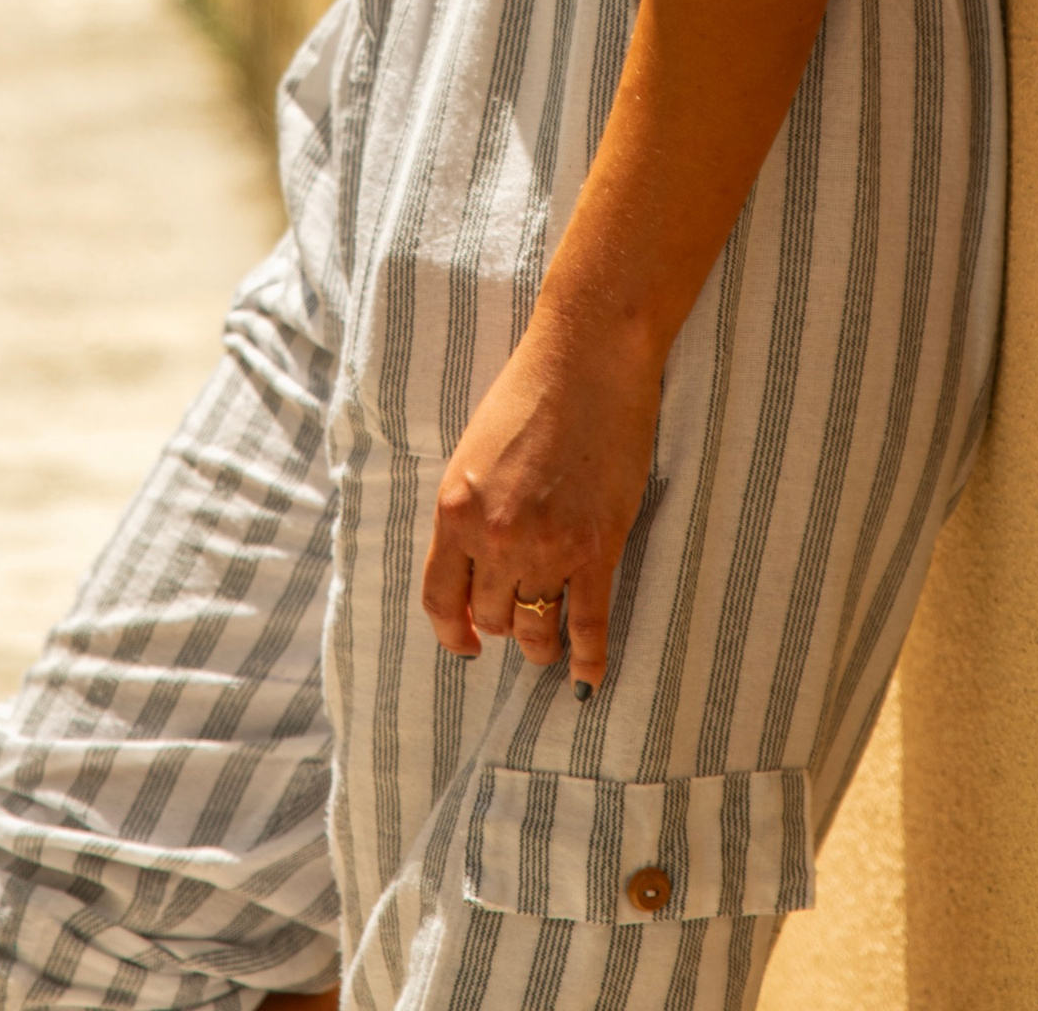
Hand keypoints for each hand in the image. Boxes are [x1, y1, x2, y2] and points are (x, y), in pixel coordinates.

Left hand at [419, 312, 662, 689]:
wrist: (587, 360)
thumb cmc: (528, 393)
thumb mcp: (473, 453)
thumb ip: (469, 511)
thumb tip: (473, 567)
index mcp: (455, 510)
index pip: (441, 599)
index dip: (452, 632)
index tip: (464, 644)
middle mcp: (496, 537)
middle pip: (492, 617)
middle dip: (502, 624)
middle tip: (516, 619)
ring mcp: (548, 547)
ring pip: (535, 630)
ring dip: (539, 644)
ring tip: (546, 645)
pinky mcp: (596, 547)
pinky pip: (589, 624)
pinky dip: (589, 658)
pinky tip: (588, 676)